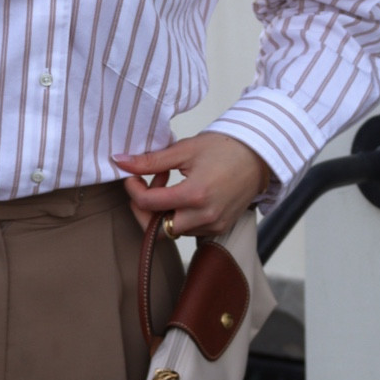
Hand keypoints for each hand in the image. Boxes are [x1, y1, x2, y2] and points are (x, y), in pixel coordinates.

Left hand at [114, 133, 270, 240]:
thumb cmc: (225, 148)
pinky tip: (183, 193)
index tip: (132, 176)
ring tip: (169, 184)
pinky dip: (179, 215)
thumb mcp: (184, 149)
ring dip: (162, 212)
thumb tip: (120, 162)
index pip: (148, 204)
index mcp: (195, 195)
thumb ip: (150, 160)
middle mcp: (205, 216)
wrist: (259, 156)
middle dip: (145, 208)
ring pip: (173, 231)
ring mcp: (214, 225)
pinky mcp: (220, 228)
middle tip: (149, 183)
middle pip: (156, 229)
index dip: (133, 190)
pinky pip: (189, 230)